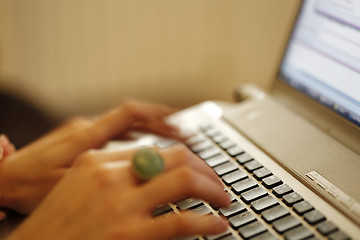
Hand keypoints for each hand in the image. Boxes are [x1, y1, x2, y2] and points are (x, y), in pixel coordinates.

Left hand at [0, 100, 180, 213]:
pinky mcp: (81, 138)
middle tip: (183, 133)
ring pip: (124, 123)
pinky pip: (115, 131)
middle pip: (132, 116)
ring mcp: (84, 130)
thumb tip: (136, 175)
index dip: (156, 116)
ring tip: (171, 138)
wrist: (2, 178)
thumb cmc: (28, 186)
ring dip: (148, 128)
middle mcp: (87, 127)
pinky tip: (142, 146)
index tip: (178, 124)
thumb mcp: (65, 185)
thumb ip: (98, 176)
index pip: (129, 114)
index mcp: (86, 135)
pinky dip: (133, 135)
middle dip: (161, 122)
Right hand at [8, 146, 230, 239]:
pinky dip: (206, 221)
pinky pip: (181, 221)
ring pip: (183, 180)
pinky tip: (217, 224)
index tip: (194, 166)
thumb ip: (113, 175)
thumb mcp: (76, 189)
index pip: (152, 149)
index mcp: (95, 161)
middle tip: (216, 180)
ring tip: (223, 198)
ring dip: (211, 188)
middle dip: (203, 167)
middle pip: (174, 157)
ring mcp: (121, 205)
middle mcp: (110, 177)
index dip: (181, 157)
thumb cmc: (53, 227)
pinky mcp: (130, 235)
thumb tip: (151, 169)